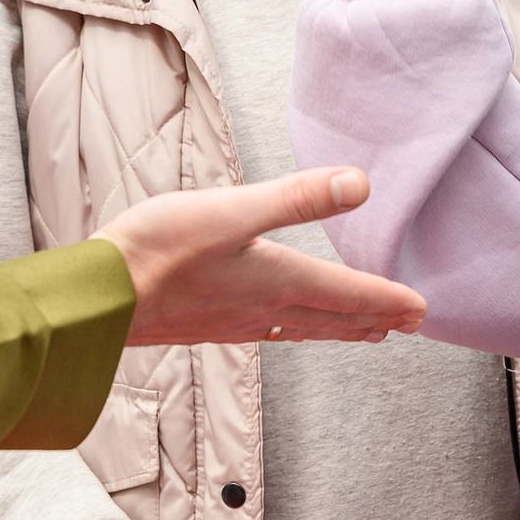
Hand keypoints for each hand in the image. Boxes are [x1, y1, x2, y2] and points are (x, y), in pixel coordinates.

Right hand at [95, 167, 426, 345]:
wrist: (97, 300)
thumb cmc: (156, 252)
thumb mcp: (232, 211)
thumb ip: (297, 199)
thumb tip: (360, 184)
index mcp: (278, 281)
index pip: (349, 293)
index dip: (388, 299)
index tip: (423, 310)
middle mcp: (264, 309)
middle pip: (332, 318)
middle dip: (372, 320)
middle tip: (407, 327)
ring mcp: (235, 322)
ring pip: (303, 329)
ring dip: (338, 328)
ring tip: (363, 334)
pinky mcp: (207, 325)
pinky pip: (269, 333)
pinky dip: (294, 331)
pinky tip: (281, 329)